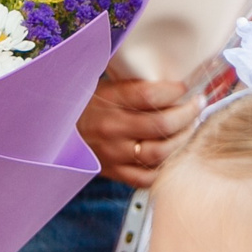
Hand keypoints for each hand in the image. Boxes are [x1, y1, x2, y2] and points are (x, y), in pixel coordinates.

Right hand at [82, 75, 202, 186]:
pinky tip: (176, 154)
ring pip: (160, 153)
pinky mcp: (115, 173)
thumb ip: (133, 84)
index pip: (149, 95)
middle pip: (161, 124)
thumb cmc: (84, 105)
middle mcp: (111, 129)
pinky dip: (167, 168)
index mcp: (107, 100)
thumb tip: (170, 74)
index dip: (174, 90)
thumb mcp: (102, 86)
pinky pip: (148, 177)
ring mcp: (113, 154)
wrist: (52, 132)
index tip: (185, 86)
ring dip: (184, 140)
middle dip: (188, 113)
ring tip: (192, 128)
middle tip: (199, 104)